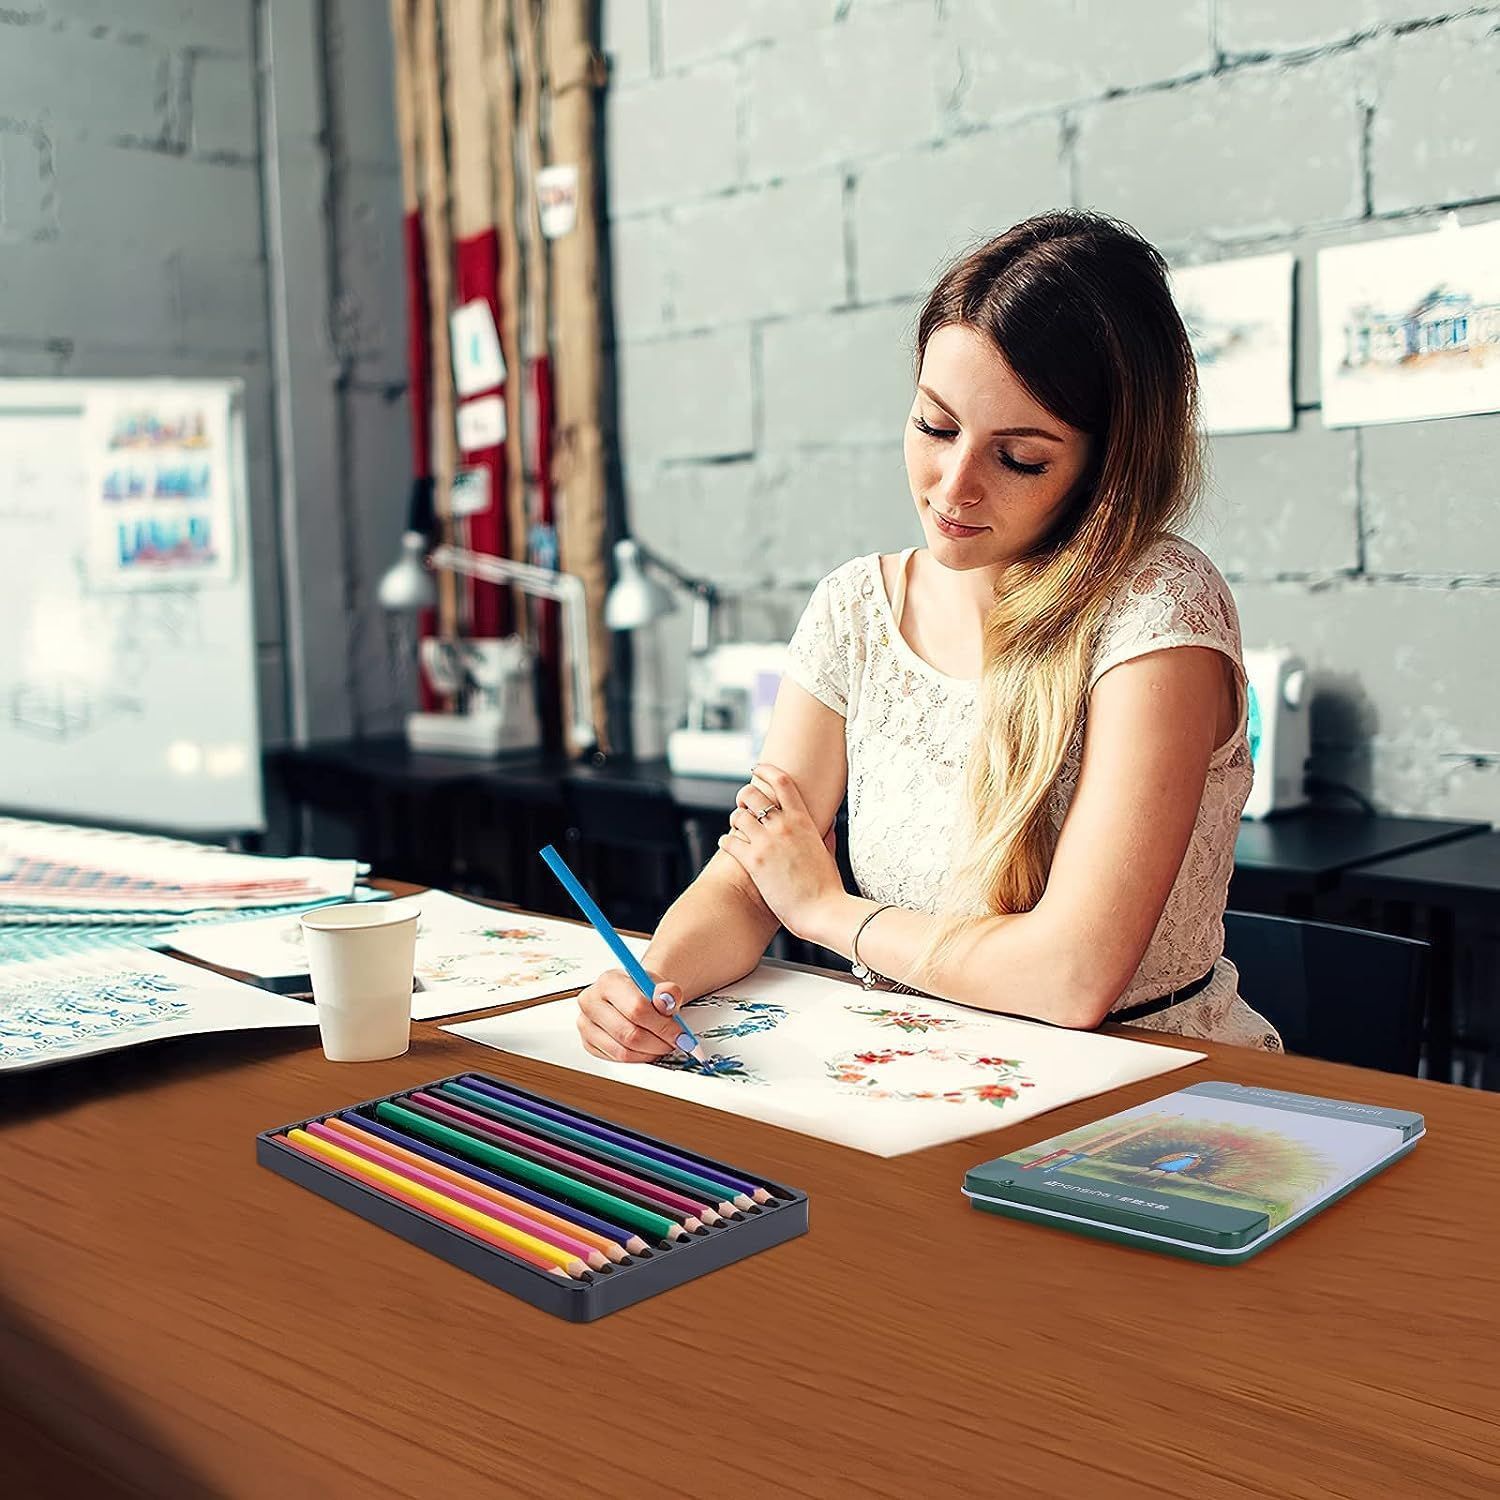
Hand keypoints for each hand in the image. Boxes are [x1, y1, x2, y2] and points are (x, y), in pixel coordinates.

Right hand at [575, 968, 685, 1063]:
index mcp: (609, 981)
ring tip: (662, 1045)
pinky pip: (616, 1059)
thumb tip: (667, 1001)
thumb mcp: (660, 985)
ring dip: (649, 1053)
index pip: (637, 1009)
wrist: (633, 993)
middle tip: (675, 1043)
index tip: (680, 1034)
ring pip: (622, 1051)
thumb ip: (668, 991)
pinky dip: (637, 1058)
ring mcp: (586, 1023)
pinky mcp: (588, 1042)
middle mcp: (591, 1001)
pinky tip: (647, 1048)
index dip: (663, 1026)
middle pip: (629, 1034)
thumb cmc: (643, 990)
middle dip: (658, 1043)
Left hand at [717, 762, 844, 940]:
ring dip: (734, 820)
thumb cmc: (827, 887)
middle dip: (743, 797)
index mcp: (803, 821)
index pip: (782, 781)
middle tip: (743, 805)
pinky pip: (728, 841)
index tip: (757, 769)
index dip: (765, 770)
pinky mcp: (753, 862)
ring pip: (737, 816)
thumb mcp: (828, 854)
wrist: (823, 910)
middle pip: (752, 794)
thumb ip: (826, 836)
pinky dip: (724, 841)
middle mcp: (783, 826)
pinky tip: (727, 846)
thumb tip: (829, 825)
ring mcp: (767, 843)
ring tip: (736, 829)